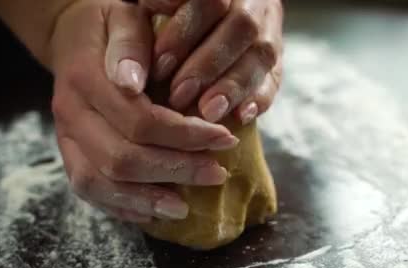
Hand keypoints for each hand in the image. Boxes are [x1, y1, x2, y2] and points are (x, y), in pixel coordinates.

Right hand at [49, 0, 239, 221]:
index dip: (186, 135)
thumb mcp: (125, 17)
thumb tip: (132, 82)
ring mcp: (65, 137)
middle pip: (123, 158)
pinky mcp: (68, 154)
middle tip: (216, 174)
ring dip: (146, 200)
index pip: (141, 120)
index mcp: (86, 77)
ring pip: (100, 182)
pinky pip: (88, 190)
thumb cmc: (110, 27)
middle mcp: (71, 112)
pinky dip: (121, 206)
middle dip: (176, 171)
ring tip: (185, 208)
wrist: (72, 38)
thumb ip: (131, 45)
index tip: (225, 138)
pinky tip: (152, 212)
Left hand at [140, 0, 283, 123]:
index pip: (211, 0)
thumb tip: (134, 61)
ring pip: (261, 55)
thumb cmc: (154, 26)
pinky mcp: (274, 66)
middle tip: (178, 93)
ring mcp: (267, 32)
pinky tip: (240, 116)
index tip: (160, 62)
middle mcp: (251, 2)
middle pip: (241, 26)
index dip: (186, 29)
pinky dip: (257, 100)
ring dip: (233, 86)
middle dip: (208, 63)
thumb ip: (139, 27)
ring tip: (207, 111)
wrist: (187, 39)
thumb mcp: (140, 16)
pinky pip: (274, 81)